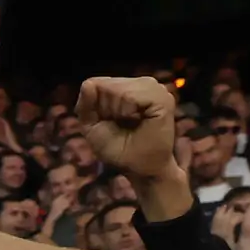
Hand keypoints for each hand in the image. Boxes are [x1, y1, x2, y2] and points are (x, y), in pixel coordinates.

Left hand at [75, 73, 184, 193]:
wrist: (140, 167)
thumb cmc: (118, 149)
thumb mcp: (93, 126)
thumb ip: (86, 105)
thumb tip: (87, 82)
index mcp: (127, 88)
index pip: (100, 83)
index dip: (97, 105)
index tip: (108, 121)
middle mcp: (142, 84)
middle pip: (109, 84)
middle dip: (107, 108)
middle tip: (121, 124)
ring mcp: (155, 89)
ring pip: (120, 88)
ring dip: (117, 110)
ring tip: (130, 122)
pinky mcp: (163, 99)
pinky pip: (132, 96)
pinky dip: (127, 110)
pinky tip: (136, 120)